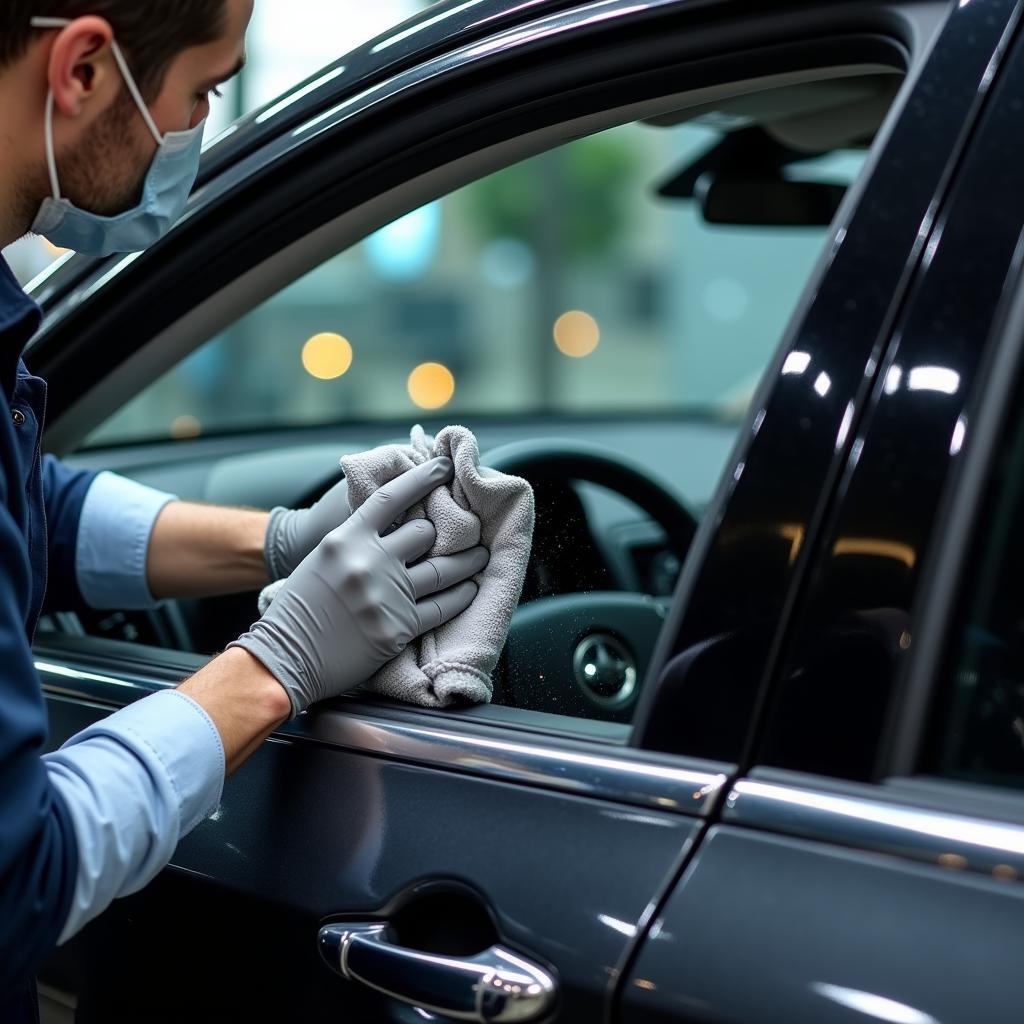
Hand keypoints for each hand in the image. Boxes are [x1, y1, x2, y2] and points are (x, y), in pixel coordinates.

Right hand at [232, 457, 487, 715]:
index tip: (445, 466)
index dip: (423, 478)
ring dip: (467, 561)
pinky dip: (460, 595)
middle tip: (463, 531)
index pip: (392, 497)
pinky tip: (470, 589)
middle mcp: (369, 562)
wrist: (285, 657)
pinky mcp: (399, 627)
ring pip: (442, 568)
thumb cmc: (300, 609)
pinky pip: (442, 606)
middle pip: (424, 533)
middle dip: (443, 534)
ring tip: (481, 555)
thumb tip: (394, 523)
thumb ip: (357, 539)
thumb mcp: (323, 558)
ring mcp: (386, 595)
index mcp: (346, 539)